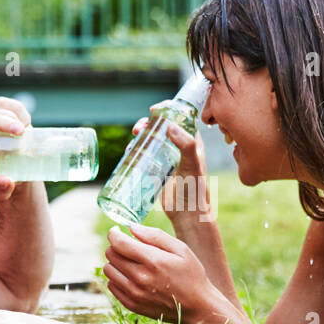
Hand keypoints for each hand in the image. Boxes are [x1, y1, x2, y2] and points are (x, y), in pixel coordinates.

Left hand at [0, 96, 33, 200]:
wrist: (24, 170)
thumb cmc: (8, 180)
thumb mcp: (5, 192)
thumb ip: (3, 190)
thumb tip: (3, 181)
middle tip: (17, 132)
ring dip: (10, 119)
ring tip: (23, 133)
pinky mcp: (7, 112)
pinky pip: (10, 105)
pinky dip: (19, 111)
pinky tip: (26, 123)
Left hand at [103, 223, 217, 323]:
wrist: (197, 308)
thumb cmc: (191, 275)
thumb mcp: (180, 249)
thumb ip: (155, 236)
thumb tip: (131, 227)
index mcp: (152, 261)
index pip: (119, 243)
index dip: (114, 234)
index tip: (117, 231)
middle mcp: (140, 278)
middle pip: (111, 254)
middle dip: (117, 246)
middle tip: (129, 247)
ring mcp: (134, 293)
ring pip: (108, 270)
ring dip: (115, 263)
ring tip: (131, 263)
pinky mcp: (132, 305)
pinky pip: (111, 286)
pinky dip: (117, 278)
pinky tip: (131, 277)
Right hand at [131, 107, 211, 222]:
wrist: (187, 214)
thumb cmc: (194, 189)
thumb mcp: (192, 165)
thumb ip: (186, 145)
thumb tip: (170, 126)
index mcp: (192, 142)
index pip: (180, 118)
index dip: (167, 110)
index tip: (154, 110)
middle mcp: (180, 148)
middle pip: (162, 128)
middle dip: (149, 123)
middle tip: (140, 129)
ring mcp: (168, 159)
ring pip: (152, 140)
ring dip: (141, 135)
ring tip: (134, 138)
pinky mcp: (157, 170)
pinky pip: (145, 155)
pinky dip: (136, 150)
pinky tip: (129, 151)